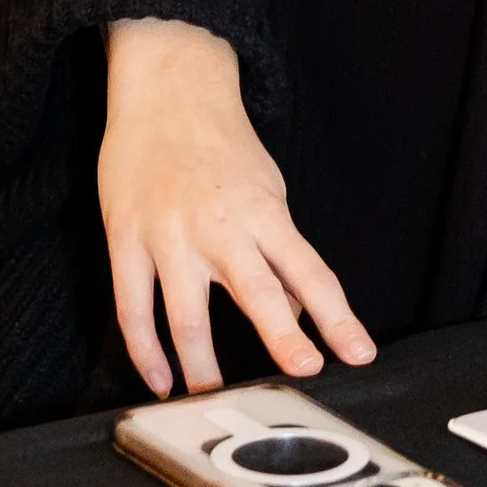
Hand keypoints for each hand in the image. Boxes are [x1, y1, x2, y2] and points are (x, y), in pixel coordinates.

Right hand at [98, 19, 375, 396]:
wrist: (167, 89)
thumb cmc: (222, 145)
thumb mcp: (267, 191)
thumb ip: (279, 255)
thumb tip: (294, 316)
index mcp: (265, 214)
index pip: (311, 273)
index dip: (337, 317)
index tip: (359, 354)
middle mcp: (221, 227)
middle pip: (256, 292)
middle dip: (282, 338)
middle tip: (303, 373)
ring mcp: (170, 235)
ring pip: (186, 316)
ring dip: (201, 365)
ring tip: (213, 397)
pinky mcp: (126, 238)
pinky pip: (133, 308)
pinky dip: (145, 351)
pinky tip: (160, 379)